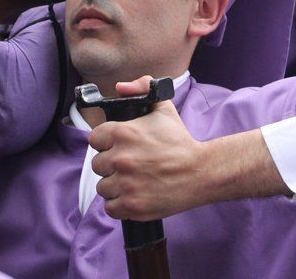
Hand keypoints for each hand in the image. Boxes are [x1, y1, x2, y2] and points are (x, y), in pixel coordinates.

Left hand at [89, 90, 206, 220]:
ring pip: (103, 187)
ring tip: (134, 181)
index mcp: (124, 132)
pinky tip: (134, 195)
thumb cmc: (180, 142)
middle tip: (130, 165)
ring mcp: (126, 184)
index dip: (107, 143)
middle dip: (112, 165)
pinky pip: (110, 208)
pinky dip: (120, 205)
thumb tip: (120, 87)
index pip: (95, 139)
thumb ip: (141, 88)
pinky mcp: (132, 206)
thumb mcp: (163, 108)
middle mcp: (121, 158)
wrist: (200, 172)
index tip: (119, 147)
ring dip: (115, 186)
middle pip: (97, 165)